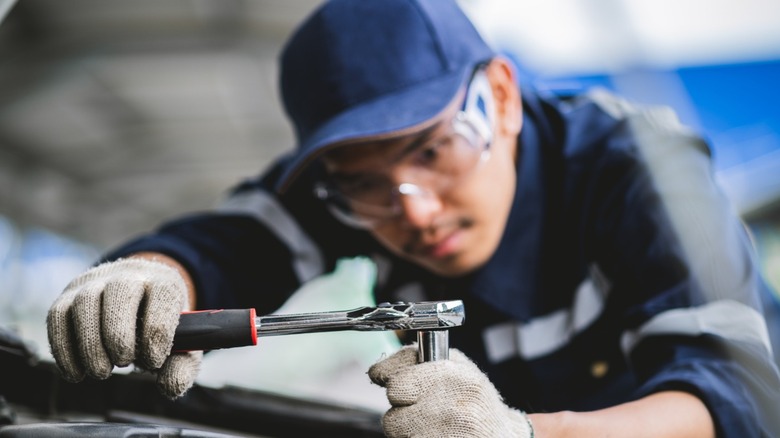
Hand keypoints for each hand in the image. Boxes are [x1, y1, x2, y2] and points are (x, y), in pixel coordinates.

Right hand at [46, 257, 201, 398]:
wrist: (137, 298)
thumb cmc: (160, 325)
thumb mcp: (181, 344)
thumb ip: (182, 366)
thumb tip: (170, 386)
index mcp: (164, 282)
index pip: (162, 295)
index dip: (156, 332)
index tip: (153, 361)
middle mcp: (129, 274)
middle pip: (120, 292)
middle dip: (119, 334)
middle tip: (123, 363)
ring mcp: (95, 282)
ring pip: (86, 303)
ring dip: (90, 343)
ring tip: (101, 371)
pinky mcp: (68, 296)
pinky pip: (57, 317)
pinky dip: (63, 348)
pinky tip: (77, 372)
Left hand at [369, 345, 532, 437]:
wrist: (504, 433)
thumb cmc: (473, 397)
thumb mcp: (455, 364)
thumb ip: (415, 359)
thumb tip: (377, 371)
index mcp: (451, 376)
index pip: (396, 386)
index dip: (396, 389)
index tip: (405, 391)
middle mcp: (451, 408)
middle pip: (391, 419)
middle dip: (401, 415)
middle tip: (420, 411)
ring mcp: (448, 435)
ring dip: (408, 433)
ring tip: (431, 426)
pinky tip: (435, 436)